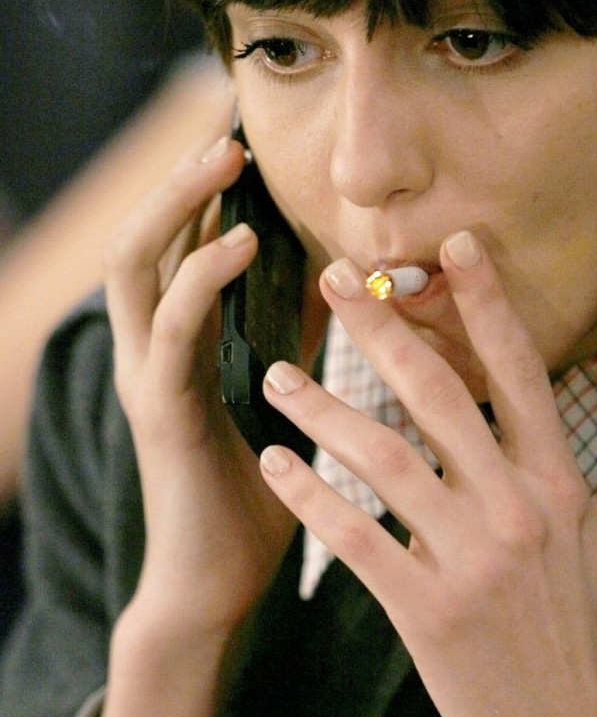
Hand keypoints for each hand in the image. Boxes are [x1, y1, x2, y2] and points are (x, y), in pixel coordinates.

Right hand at [104, 136, 296, 636]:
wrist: (218, 584)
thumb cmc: (253, 495)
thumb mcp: (283, 398)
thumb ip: (295, 340)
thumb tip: (339, 281)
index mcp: (179, 348)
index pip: (176, 249)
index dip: (200, 192)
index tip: (241, 141)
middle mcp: (151, 353)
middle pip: (142, 240)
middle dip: (180, 181)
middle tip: (226, 132)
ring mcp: (148, 379)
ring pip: (137, 267)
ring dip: (178, 206)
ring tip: (224, 160)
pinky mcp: (162, 412)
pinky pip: (171, 329)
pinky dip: (200, 276)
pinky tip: (241, 241)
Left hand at [258, 232, 596, 716]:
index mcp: (561, 486)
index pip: (520, 371)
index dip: (486, 302)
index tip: (452, 248)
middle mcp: (515, 509)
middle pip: (437, 394)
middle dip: (380, 329)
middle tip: (333, 281)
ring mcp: (469, 560)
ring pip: (382, 457)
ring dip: (323, 408)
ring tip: (276, 374)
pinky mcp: (424, 610)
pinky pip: (355, 537)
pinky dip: (309, 495)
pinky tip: (274, 462)